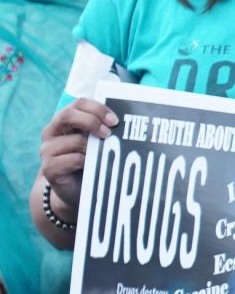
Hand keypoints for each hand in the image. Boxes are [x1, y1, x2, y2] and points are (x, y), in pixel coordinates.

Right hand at [38, 98, 116, 216]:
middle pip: (68, 116)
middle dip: (92, 121)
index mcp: (65, 120)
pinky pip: (71, 160)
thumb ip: (104, 129)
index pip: (78, 103)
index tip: (115, 120)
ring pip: (74, 141)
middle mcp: (51, 132)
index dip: (97, 108)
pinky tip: (92, 167)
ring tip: (102, 155)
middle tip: (109, 133)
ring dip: (93, 148)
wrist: (75, 190)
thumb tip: (127, 120)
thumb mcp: (97, 142)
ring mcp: (47, 150)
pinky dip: (86, 162)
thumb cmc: (90, 161)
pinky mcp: (48, 168)